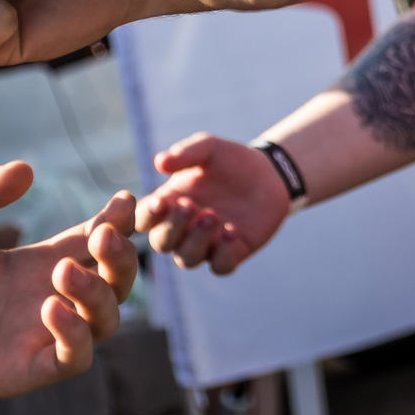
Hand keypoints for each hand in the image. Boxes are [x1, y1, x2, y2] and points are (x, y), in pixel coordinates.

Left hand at [0, 162, 136, 412]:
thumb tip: (27, 169)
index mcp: (33, 263)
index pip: (94, 242)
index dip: (118, 221)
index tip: (124, 200)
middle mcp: (44, 299)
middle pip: (116, 280)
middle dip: (123, 256)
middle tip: (103, 234)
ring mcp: (36, 336)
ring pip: (106, 320)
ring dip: (100, 293)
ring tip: (63, 273)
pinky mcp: (22, 371)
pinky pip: (74, 359)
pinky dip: (76, 334)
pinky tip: (50, 307)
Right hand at [137, 133, 289, 276]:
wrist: (269, 172)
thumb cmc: (230, 160)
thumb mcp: (209, 148)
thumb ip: (185, 153)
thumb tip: (159, 161)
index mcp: (169, 205)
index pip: (144, 219)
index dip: (146, 215)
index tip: (159, 202)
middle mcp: (182, 229)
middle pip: (162, 242)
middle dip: (172, 227)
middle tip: (189, 206)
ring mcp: (206, 244)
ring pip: (187, 258)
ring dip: (196, 241)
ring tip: (212, 216)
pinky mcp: (232, 253)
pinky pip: (221, 266)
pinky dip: (224, 253)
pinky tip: (232, 230)